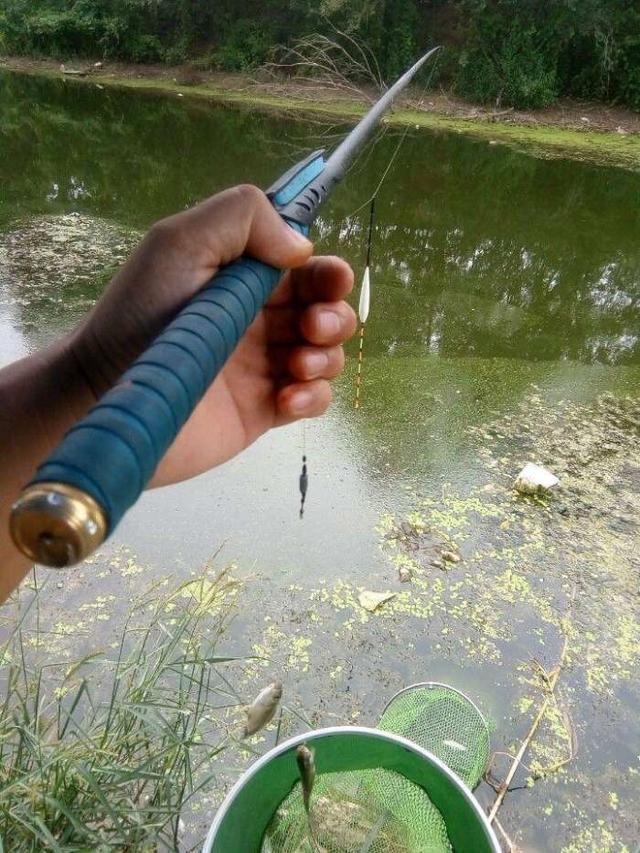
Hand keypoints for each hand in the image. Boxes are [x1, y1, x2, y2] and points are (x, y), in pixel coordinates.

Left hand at [71, 184, 356, 485]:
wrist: (107, 393)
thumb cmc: (140, 315)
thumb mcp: (180, 242)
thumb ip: (241, 217)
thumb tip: (302, 247)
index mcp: (244, 280)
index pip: (306, 269)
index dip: (328, 273)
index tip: (330, 281)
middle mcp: (260, 321)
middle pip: (326, 311)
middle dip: (334, 315)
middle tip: (312, 327)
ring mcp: (264, 367)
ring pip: (327, 355)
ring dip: (327, 356)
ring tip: (296, 365)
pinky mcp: (264, 411)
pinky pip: (313, 400)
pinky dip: (314, 397)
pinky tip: (288, 398)